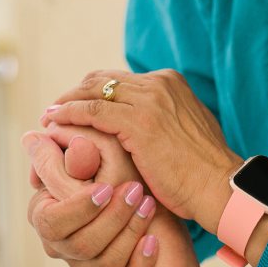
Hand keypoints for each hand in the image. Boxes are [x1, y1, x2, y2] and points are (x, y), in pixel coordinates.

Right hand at [23, 127, 160, 266]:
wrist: (146, 196)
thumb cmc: (111, 169)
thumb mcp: (92, 157)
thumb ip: (65, 154)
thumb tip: (34, 136)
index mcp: (45, 215)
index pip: (51, 222)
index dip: (78, 208)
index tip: (105, 188)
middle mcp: (62, 245)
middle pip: (81, 246)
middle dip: (111, 218)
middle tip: (135, 190)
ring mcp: (87, 266)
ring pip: (105, 264)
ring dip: (130, 233)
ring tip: (149, 204)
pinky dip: (140, 263)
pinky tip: (153, 241)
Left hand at [43, 69, 241, 228]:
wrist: (220, 187)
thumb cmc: (203, 170)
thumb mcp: (186, 130)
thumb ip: (165, 119)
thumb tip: (150, 125)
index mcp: (170, 82)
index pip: (119, 79)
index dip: (92, 92)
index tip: (75, 105)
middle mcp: (158, 84)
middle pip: (102, 80)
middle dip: (74, 93)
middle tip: (54, 110)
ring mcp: (149, 101)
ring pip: (92, 92)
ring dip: (65, 103)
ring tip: (48, 118)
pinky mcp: (138, 123)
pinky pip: (91, 112)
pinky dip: (69, 115)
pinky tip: (54, 124)